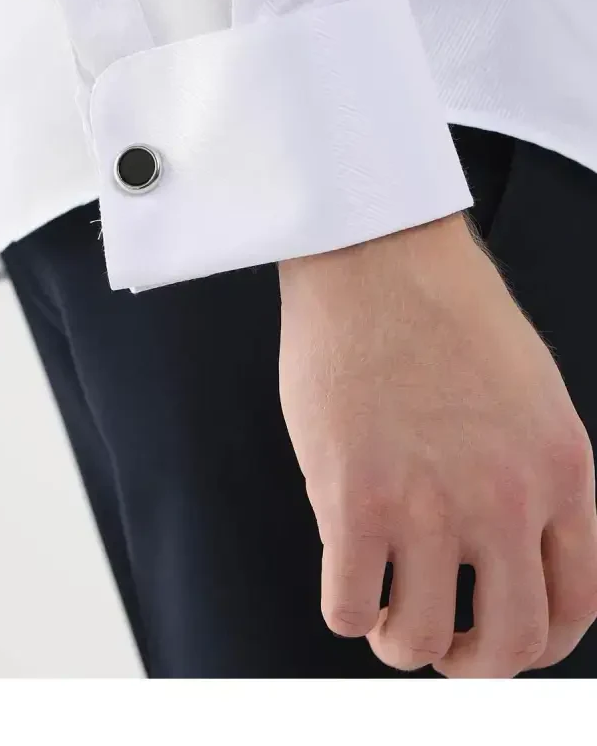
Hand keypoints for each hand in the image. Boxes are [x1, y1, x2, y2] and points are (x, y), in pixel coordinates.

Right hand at [278, 213, 596, 676]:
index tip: (503, 632)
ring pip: (420, 640)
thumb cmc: (445, 309)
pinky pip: (348, 607)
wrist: (380, 254)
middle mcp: (505, 500)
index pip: (579, 605)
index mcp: (562, 471)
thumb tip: (508, 549)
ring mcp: (428, 504)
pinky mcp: (353, 499)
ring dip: (401, 642)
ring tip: (386, 613)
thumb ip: (532, 473)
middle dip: (474, 663)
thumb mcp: (533, 393)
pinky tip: (345, 575)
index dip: (540, 639)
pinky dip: (347, 609)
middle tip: (445, 645)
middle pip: (508, 644)